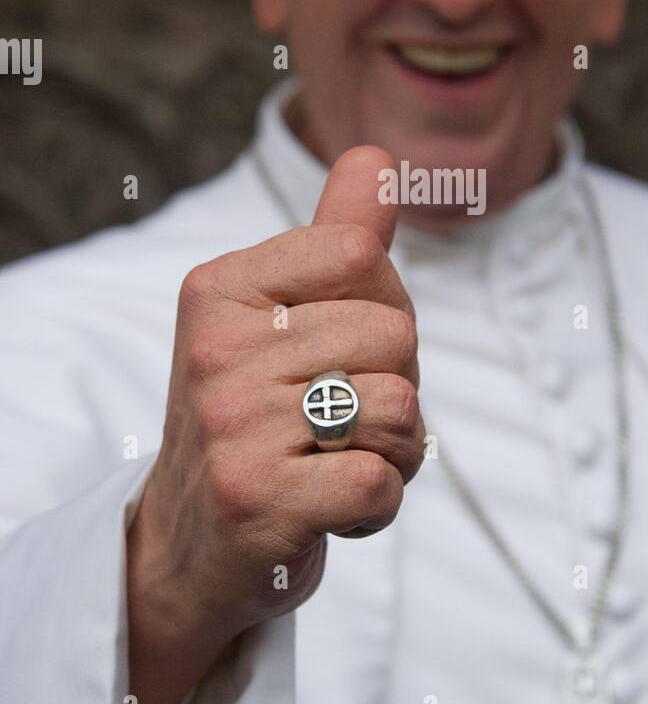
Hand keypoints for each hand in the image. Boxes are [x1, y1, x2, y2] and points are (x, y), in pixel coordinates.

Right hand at [127, 145, 424, 703]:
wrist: (189, 547)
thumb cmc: (255, 419)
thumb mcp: (277, 321)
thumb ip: (333, 239)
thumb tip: (377, 156)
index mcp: (220, 288)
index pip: (362, 253)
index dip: (382, 308)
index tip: (337, 352)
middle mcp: (217, 348)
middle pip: (395, 335)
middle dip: (394, 386)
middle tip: (336, 422)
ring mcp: (233, 424)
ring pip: (402, 408)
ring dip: (394, 451)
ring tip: (335, 461)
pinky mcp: (260, 499)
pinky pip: (383, 481)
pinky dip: (378, 506)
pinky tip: (330, 509)